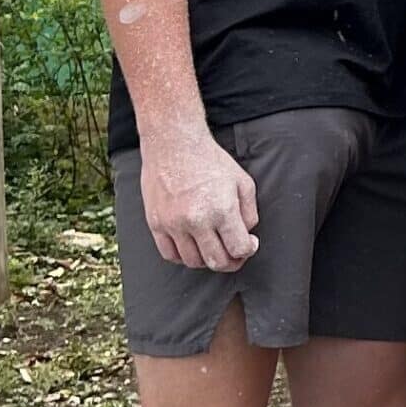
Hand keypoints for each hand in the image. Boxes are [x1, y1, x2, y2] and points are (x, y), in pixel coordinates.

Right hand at [139, 129, 260, 272]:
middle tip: (235, 254)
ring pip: (193, 262)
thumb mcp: (243, 182)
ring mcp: (173, 224)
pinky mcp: (156, 223)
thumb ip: (249, 213)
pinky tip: (193, 245)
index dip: (248, 251)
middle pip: (216, 262)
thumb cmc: (210, 161)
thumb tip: (247, 235)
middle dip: (231, 262)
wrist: (173, 144)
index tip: (249, 244)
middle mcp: (196, 221)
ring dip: (207, 259)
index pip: (239, 249)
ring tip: (214, 246)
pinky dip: (184, 256)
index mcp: (222, 210)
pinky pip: (169, 254)